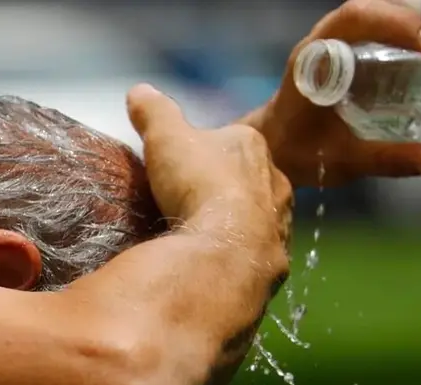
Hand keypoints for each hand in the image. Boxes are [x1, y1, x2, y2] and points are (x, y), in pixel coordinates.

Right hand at [126, 84, 291, 250]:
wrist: (227, 247)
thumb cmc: (198, 184)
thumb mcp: (166, 138)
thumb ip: (154, 112)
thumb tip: (138, 90)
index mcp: (253, 145)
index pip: (232, 140)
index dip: (210, 150)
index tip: (188, 164)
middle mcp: (276, 180)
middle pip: (249, 178)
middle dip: (228, 186)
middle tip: (196, 201)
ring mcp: (281, 221)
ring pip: (258, 215)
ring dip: (238, 221)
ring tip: (208, 234)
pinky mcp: (278, 258)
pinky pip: (258, 250)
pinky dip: (241, 252)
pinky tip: (220, 258)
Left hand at [250, 0, 420, 185]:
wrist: (279, 148)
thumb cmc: (299, 151)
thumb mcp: (340, 159)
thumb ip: (386, 159)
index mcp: (321, 49)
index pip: (360, 16)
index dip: (398, 25)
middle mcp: (349, 33)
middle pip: (408, 8)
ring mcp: (375, 38)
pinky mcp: (393, 51)